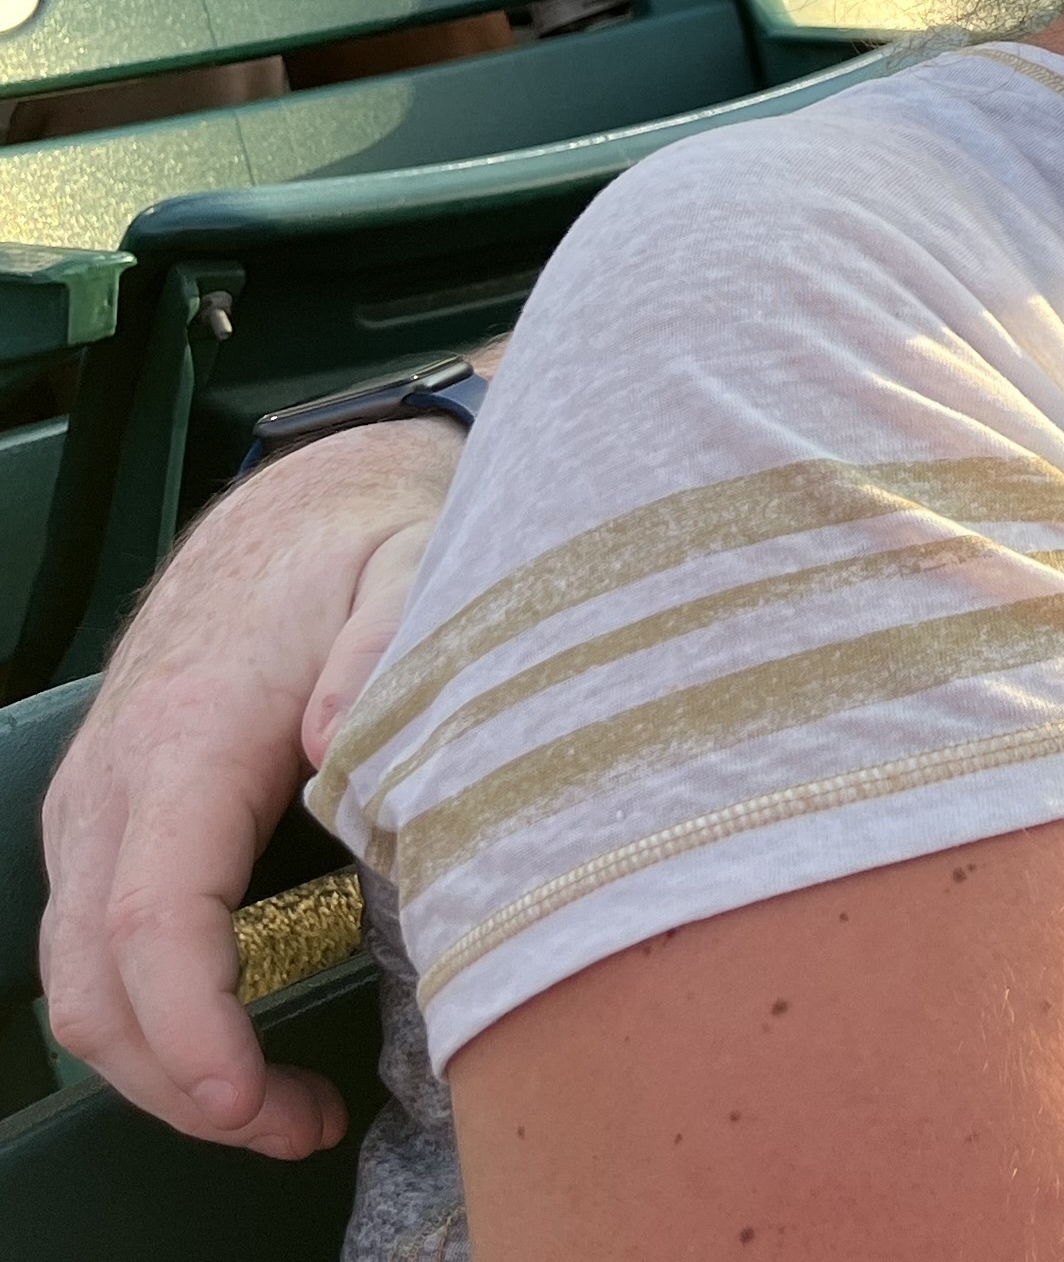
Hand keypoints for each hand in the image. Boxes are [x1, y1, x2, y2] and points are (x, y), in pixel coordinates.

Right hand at [40, 420, 461, 1155]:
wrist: (307, 498)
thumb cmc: (370, 538)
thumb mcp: (419, 561)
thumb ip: (391, 642)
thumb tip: (335, 738)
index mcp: (186, 733)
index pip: (149, 915)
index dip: (189, 1025)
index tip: (247, 1096)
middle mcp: (114, 782)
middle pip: (96, 983)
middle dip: (183, 1083)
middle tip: (302, 1126)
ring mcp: (98, 808)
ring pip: (82, 985)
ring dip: (166, 1070)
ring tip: (286, 1111)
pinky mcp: (113, 823)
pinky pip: (100, 952)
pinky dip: (156, 1021)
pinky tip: (242, 1047)